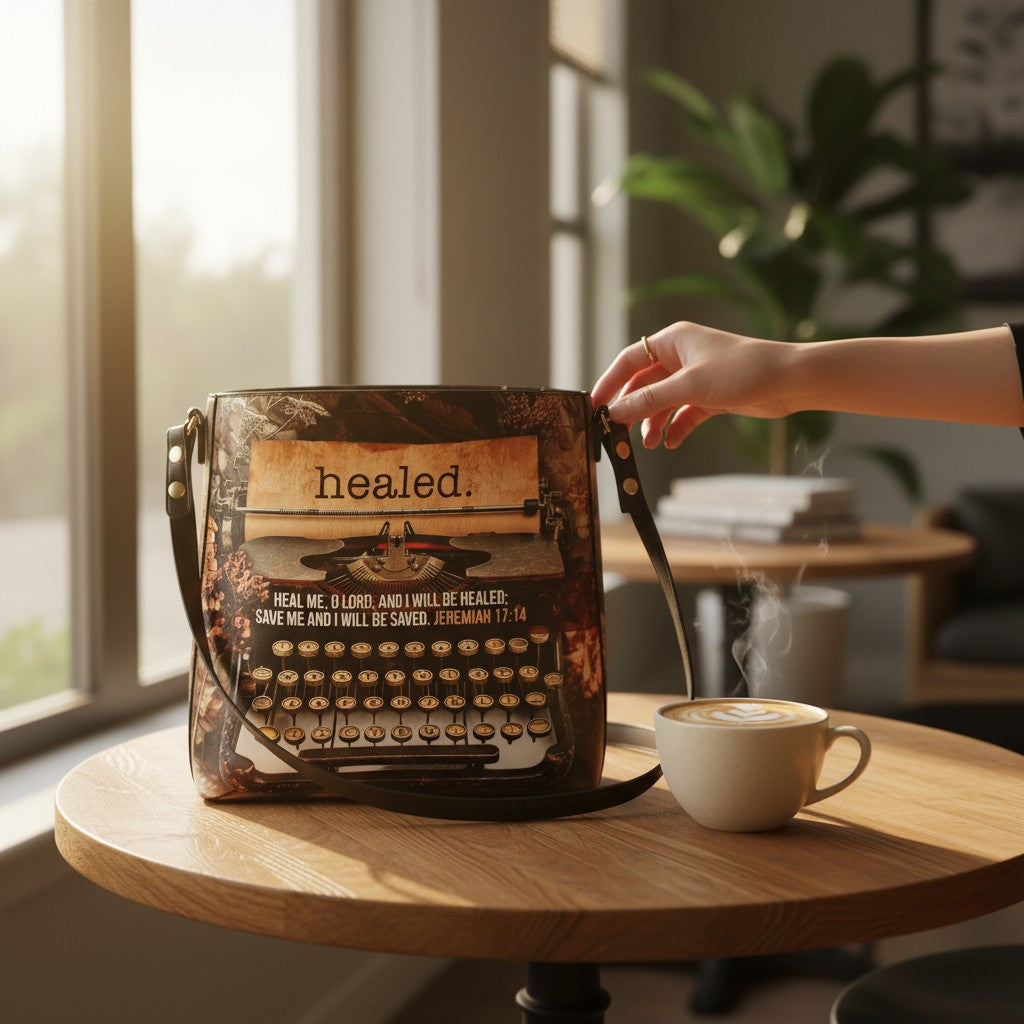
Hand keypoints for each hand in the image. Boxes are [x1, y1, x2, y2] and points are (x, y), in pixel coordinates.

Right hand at [591, 322, 795, 447]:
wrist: (790, 380)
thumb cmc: (743, 370)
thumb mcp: (689, 386)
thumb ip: (649, 400)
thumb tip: (615, 412)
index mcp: (673, 341)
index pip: (629, 360)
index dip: (610, 382)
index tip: (595, 405)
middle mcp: (682, 356)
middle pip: (644, 384)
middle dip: (632, 408)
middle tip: (617, 431)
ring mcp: (697, 377)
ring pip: (663, 402)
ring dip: (653, 422)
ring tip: (648, 442)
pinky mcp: (712, 396)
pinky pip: (683, 414)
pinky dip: (675, 427)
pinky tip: (670, 442)